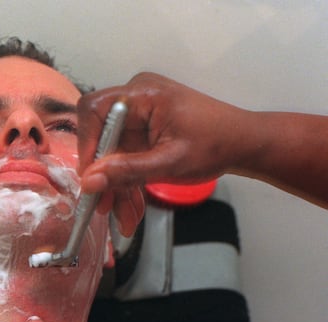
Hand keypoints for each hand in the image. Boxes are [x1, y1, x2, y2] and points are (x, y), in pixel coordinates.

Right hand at [76, 72, 248, 234]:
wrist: (244, 144)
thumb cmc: (215, 145)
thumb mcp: (170, 162)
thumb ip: (127, 171)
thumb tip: (88, 182)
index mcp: (143, 94)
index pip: (94, 109)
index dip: (86, 142)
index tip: (91, 176)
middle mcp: (135, 99)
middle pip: (101, 137)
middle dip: (103, 176)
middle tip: (103, 207)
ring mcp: (139, 117)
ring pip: (112, 154)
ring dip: (116, 187)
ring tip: (124, 219)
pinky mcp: (143, 133)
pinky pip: (125, 158)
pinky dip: (128, 183)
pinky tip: (131, 211)